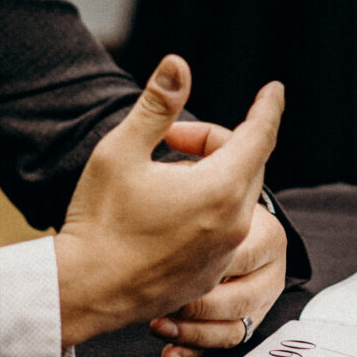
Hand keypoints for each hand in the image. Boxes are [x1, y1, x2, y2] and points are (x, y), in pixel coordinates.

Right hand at [52, 57, 281, 348]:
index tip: (274, 90)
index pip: (260, 135)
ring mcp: (223, 255)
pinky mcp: (209, 276)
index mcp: (220, 189)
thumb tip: (178, 65)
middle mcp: (233, 225)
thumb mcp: (121, 151)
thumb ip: (156, 105)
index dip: (268, 107)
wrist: (83, 291)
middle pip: (246, 164)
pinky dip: (205, 210)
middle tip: (170, 137)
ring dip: (210, 176)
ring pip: (234, 198)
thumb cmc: (99, 221)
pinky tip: (164, 211)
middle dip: (216, 141)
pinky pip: (222, 230)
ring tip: (161, 176)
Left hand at [149, 203, 286, 356]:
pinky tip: (169, 353)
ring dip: (192, 334)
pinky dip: (191, 352)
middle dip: (196, 308)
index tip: (171, 271)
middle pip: (239, 301)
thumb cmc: (213, 208)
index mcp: (269, 239)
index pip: (240, 259)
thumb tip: (170, 234)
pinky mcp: (242, 324)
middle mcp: (270, 275)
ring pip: (232, 331)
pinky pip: (218, 346)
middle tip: (163, 303)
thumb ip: (199, 215)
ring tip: (159, 327)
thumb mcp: (212, 199)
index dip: (204, 270)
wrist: (228, 221)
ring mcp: (259, 304)